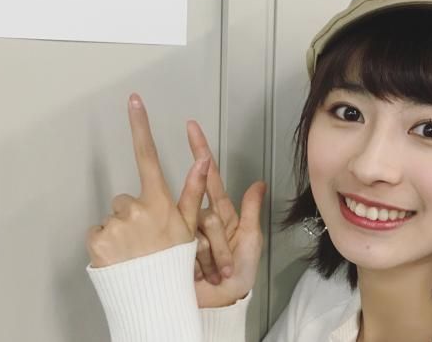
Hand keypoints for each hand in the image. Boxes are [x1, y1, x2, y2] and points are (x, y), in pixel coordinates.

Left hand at [85, 93, 210, 267]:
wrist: (155, 300)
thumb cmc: (175, 264)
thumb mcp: (189, 227)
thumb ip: (194, 191)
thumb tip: (203, 160)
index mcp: (158, 202)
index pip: (148, 155)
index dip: (141, 125)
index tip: (134, 101)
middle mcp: (135, 208)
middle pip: (126, 197)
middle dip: (134, 213)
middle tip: (147, 239)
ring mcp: (114, 225)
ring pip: (113, 217)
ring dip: (121, 231)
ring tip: (135, 252)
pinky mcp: (96, 241)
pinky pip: (98, 233)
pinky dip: (107, 244)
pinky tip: (121, 258)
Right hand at [186, 121, 266, 307]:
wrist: (221, 302)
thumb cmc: (238, 275)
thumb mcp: (251, 242)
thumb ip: (251, 212)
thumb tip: (259, 183)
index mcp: (220, 213)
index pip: (209, 176)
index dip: (201, 151)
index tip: (192, 127)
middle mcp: (200, 217)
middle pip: (201, 205)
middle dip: (218, 238)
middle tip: (221, 256)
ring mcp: (185, 230)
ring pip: (194, 224)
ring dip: (213, 253)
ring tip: (222, 274)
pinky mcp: (173, 245)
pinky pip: (184, 242)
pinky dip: (199, 259)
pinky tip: (202, 272)